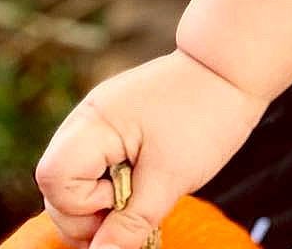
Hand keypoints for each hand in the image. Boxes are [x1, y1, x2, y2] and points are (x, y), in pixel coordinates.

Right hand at [35, 50, 268, 248]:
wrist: (236, 67)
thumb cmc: (208, 114)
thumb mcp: (171, 178)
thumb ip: (130, 224)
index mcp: (95, 121)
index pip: (55, 179)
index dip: (82, 206)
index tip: (123, 204)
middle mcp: (89, 116)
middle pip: (58, 182)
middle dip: (90, 210)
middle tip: (135, 209)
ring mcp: (101, 117)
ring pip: (78, 176)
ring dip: (103, 197)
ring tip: (144, 193)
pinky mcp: (117, 122)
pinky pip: (98, 163)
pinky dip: (114, 181)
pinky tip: (144, 180)